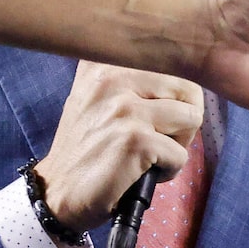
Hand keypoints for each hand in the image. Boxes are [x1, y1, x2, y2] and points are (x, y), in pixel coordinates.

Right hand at [34, 62, 203, 228]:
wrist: (56, 189)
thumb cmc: (89, 145)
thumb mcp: (100, 94)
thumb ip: (136, 73)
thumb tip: (190, 62)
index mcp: (106, 59)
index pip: (174, 57)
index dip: (177, 93)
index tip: (160, 111)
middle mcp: (112, 76)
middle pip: (189, 88)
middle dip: (184, 117)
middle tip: (158, 137)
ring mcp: (124, 107)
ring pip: (192, 118)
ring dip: (178, 144)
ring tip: (151, 154)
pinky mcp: (134, 140)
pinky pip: (181, 154)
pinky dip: (169, 170)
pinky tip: (143, 172)